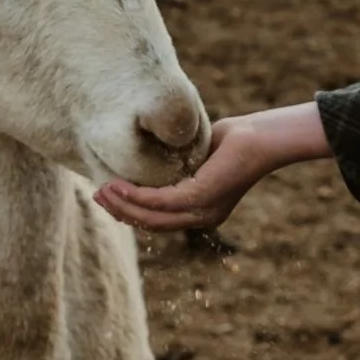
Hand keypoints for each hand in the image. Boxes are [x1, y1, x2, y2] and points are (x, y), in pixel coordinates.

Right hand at [95, 104, 328, 231]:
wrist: (263, 136)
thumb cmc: (234, 140)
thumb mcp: (196, 156)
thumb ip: (174, 166)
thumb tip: (146, 161)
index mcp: (201, 213)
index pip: (157, 220)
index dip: (129, 212)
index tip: (107, 197)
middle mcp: (202, 219)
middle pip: (150, 223)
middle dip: (120, 211)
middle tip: (96, 196)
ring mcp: (203, 211)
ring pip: (151, 217)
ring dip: (122, 205)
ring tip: (101, 190)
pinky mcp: (202, 197)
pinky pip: (160, 201)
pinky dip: (135, 195)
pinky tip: (118, 185)